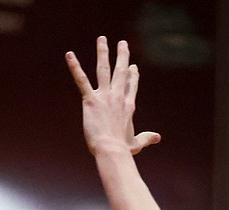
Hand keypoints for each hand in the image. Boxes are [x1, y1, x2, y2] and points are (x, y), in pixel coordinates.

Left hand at [66, 36, 160, 161]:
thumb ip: (147, 138)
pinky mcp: (90, 100)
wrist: (112, 151)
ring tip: (102, 39)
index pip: (132, 86)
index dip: (133, 76)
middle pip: (121, 71)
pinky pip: (81, 80)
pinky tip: (69, 55)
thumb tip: (158, 138)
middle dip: (122, 56)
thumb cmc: (123, 150)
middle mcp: (118, 96)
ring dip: (102, 53)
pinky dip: (75, 67)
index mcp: (128, 106)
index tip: (133, 67)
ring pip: (104, 69)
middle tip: (122, 43)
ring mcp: (105, 96)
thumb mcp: (137, 143)